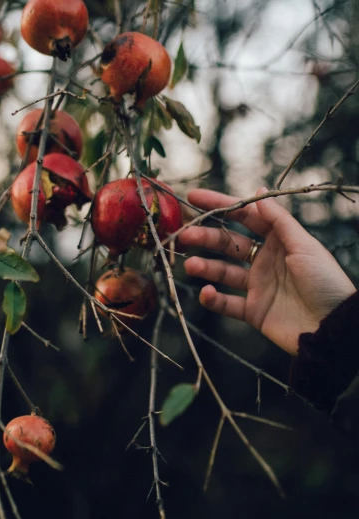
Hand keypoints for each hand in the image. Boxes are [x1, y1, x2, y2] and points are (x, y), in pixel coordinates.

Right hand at [181, 188, 355, 354]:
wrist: (333, 328)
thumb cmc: (325, 282)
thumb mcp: (304, 245)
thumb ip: (278, 220)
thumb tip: (258, 190)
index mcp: (278, 239)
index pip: (244, 215)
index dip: (220, 205)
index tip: (194, 197)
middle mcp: (265, 259)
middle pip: (228, 243)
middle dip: (205, 237)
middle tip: (184, 235)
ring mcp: (258, 285)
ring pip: (223, 271)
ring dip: (205, 266)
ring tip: (190, 265)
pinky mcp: (254, 311)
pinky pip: (227, 303)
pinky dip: (213, 298)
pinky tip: (206, 292)